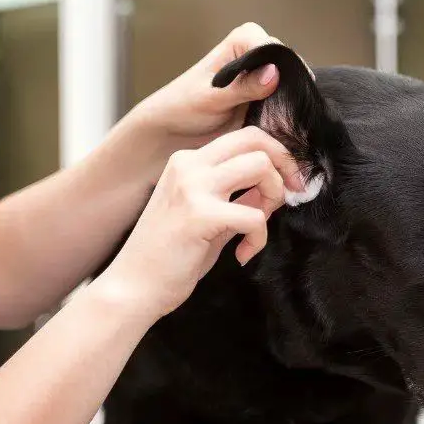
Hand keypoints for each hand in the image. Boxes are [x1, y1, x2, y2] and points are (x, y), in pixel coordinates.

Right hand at [99, 126, 302, 318]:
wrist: (133, 287)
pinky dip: (258, 238)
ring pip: (260, 165)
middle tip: (289, 197)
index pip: (244, 136)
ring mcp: (193, 187)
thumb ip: (236, 198)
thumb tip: (273, 188)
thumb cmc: (168, 258)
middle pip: (256, 140)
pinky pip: (254, 216)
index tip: (288, 184)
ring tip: (258, 225)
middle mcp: (189, 165)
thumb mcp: (207, 217)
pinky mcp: (200, 215)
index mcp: (187, 162)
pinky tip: (243, 254)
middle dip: (284, 166)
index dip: (276, 156)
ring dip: (273, 195)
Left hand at [132, 22, 304, 148]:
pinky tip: (281, 133)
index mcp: (243, 40)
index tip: (281, 97)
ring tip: (282, 129)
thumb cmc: (184, 107)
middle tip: (283, 119)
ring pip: (292, 90)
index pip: (276, 50)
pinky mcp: (268, 99)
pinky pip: (287, 107)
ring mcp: (265, 77)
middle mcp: (258, 54)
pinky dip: (285, 119)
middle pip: (289, 70)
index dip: (283, 73)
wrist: (176, 130)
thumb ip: (242, 86)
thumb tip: (273, 74)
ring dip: (289, 109)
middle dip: (288, 94)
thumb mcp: (211, 97)